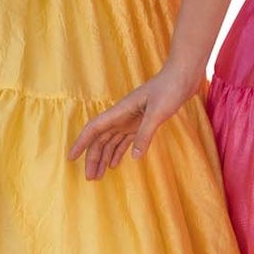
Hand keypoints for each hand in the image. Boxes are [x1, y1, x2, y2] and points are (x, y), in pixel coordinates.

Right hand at [68, 62, 199, 176]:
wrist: (183, 75)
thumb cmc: (169, 88)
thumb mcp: (157, 112)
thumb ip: (145, 134)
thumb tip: (134, 157)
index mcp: (120, 111)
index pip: (94, 128)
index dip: (81, 143)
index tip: (71, 157)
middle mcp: (121, 116)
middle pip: (100, 139)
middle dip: (93, 158)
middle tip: (90, 178)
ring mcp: (130, 120)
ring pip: (111, 141)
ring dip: (104, 158)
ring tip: (99, 176)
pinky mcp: (141, 122)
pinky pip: (124, 140)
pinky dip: (118, 152)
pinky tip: (115, 164)